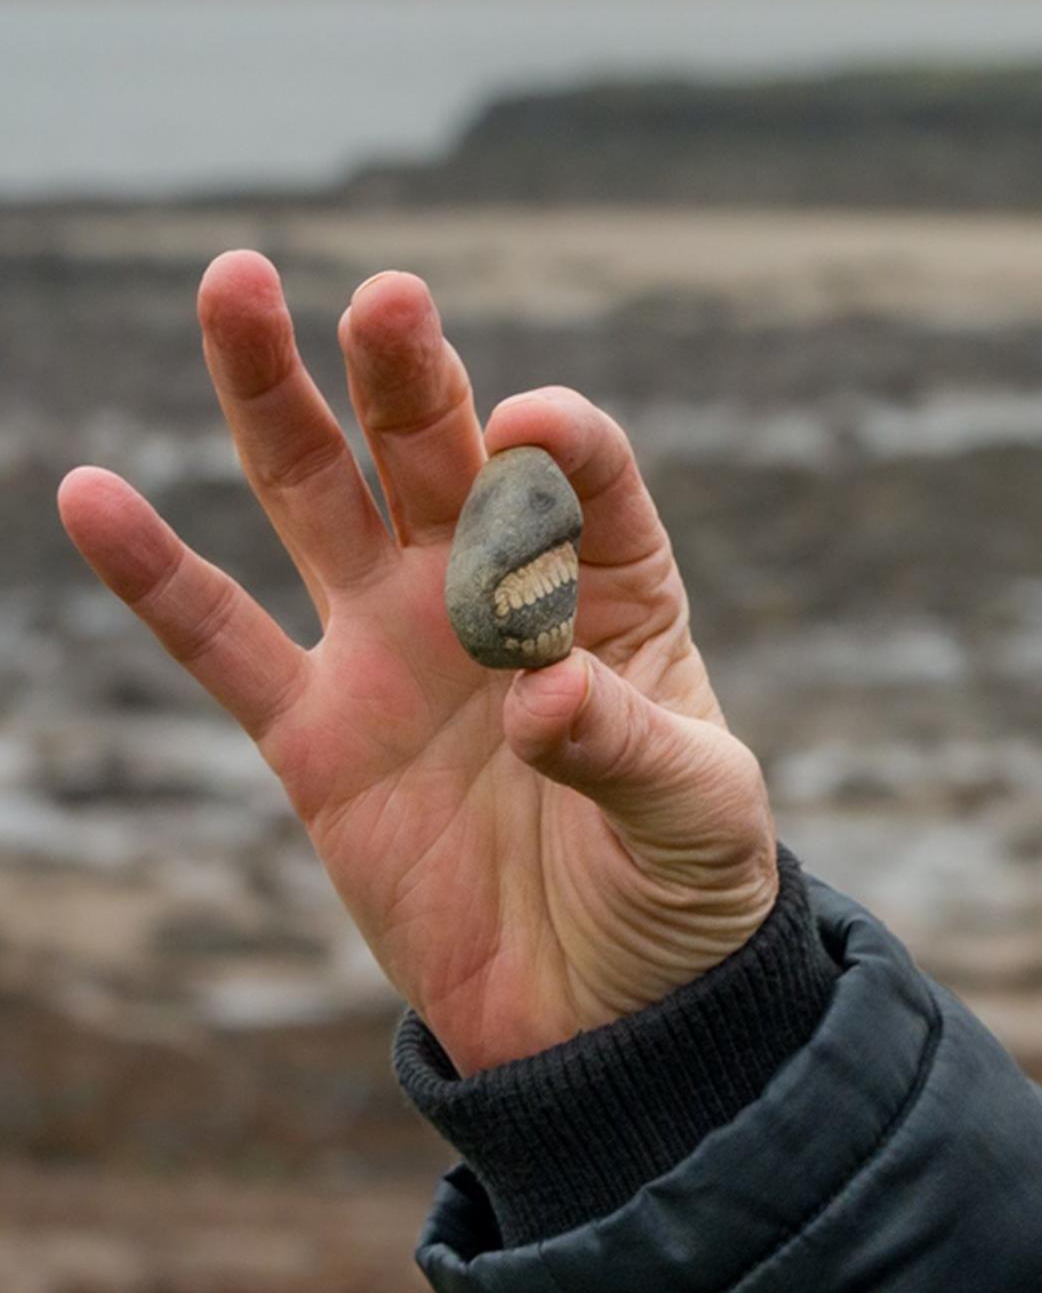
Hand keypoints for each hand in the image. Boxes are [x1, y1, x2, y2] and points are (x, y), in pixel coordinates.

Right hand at [55, 250, 775, 1072]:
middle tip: (384, 294)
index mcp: (614, 587)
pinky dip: (154, 573)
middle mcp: (494, 591)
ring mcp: (394, 648)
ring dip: (273, 396)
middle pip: (437, 452)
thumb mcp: (698, 817)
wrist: (607, 1007)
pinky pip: (219, 641)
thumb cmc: (684, 889)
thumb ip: (627, 748)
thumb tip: (541, 697)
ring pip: (317, 496)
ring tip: (233, 285)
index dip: (557, 443)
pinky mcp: (313, 735)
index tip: (527, 431)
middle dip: (407, 373)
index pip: (582, 474)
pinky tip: (92, 492)